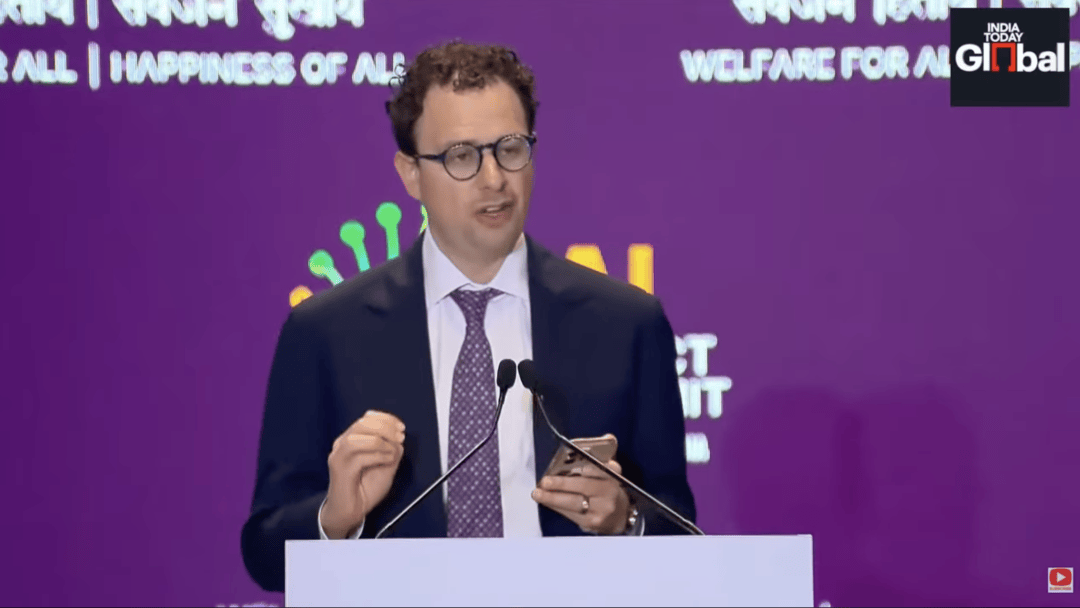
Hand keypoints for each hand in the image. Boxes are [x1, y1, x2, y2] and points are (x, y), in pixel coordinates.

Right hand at [321, 410, 405, 538]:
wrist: (350, 512)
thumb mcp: (386, 465)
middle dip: (385, 427)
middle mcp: (342, 445)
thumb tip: (398, 440)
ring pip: (357, 436)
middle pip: (362, 423)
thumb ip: (391, 450)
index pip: (366, 419)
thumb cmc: (365, 490)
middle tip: (399, 436)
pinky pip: (359, 457)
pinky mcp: (341, 470)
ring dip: (380, 441)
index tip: (400, 426)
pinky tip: (387, 460)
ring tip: (391, 452)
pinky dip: (378, 456)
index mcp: (351, 440)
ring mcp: (339, 457)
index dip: (386, 418)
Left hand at [531, 459, 630, 534]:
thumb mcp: (607, 470)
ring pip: (575, 502)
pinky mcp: (593, 522)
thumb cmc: (605, 487)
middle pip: (585, 486)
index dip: (590, 466)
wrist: (618, 515)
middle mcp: (610, 491)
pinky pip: (571, 514)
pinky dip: (556, 507)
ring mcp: (602, 509)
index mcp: (614, 473)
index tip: (576, 464)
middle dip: (562, 484)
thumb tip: (606, 437)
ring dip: (553, 498)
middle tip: (545, 481)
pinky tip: (546, 501)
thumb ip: (600, 455)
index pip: (604, 467)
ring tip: (538, 493)